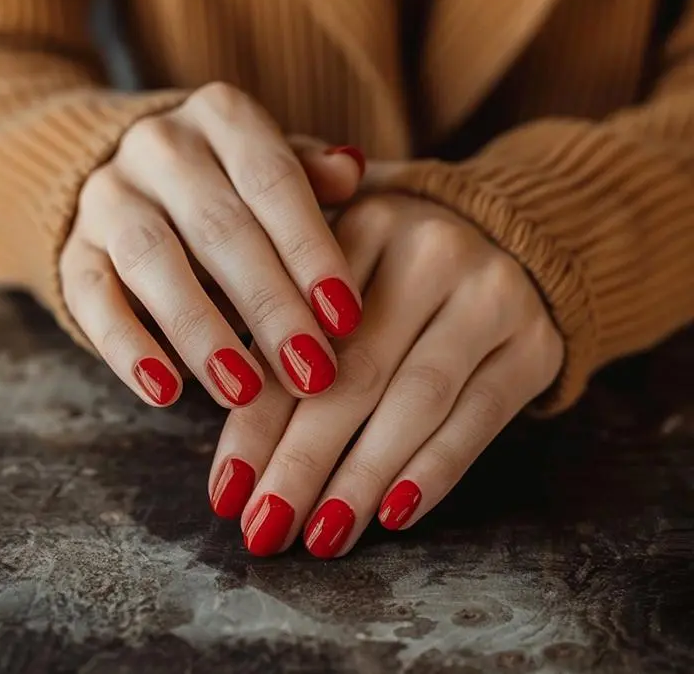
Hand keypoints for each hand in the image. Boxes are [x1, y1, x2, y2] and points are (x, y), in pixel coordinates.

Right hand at [60, 83, 365, 408]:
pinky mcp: (73, 248)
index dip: (310, 251)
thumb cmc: (231, 182)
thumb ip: (311, 174)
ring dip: (202, 332)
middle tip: (311, 370)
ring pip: (153, 262)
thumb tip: (352, 168)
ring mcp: (108, 195)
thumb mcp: (274, 165)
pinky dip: (126, 347)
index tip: (345, 317)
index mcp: (222, 117)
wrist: (130, 173)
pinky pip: (91, 297)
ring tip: (244, 390)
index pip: (274, 182)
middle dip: (269, 305)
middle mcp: (159, 145)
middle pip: (219, 228)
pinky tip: (165, 392)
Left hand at [209, 193, 563, 554]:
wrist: (512, 241)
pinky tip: (394, 514)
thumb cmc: (400, 271)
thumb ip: (290, 334)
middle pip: (357, 372)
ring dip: (363, 478)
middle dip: (303, 461)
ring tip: (322, 535)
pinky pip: (479, 418)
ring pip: (418, 401)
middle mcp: (432, 252)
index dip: (258, 420)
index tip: (227, 490)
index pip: (300, 336)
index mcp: (367, 224)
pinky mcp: (533, 344)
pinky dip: (435, 470)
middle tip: (265, 528)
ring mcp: (490, 297)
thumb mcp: (345, 274)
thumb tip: (240, 452)